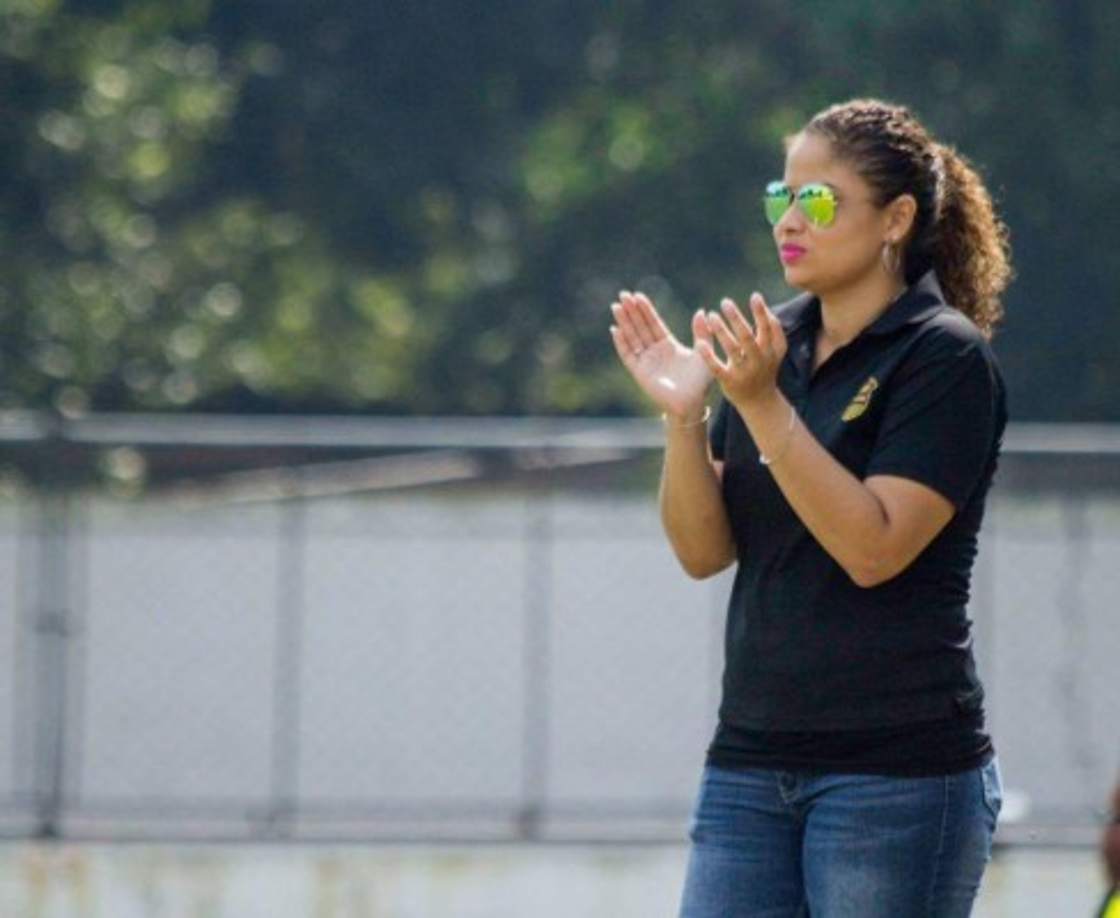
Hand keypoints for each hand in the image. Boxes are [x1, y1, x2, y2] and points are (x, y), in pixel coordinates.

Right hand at [610, 291, 712, 419]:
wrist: (691, 404)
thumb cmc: (700, 382)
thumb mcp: (704, 352)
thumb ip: (703, 333)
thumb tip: (701, 311)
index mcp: (668, 345)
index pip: (654, 323)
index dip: (646, 310)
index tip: (638, 295)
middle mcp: (654, 351)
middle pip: (640, 327)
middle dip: (631, 311)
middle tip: (623, 294)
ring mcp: (645, 361)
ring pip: (632, 337)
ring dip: (624, 322)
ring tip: (616, 307)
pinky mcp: (639, 372)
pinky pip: (628, 355)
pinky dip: (621, 343)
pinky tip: (615, 330)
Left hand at [697, 293, 786, 409]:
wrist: (760, 402)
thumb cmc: (765, 370)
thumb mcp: (776, 352)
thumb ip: (774, 331)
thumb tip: (765, 307)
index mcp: (770, 351)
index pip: (768, 328)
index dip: (761, 312)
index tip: (754, 296)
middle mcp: (758, 360)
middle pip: (747, 337)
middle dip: (737, 318)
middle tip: (725, 302)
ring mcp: (743, 372)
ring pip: (732, 349)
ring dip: (721, 331)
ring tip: (711, 315)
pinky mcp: (729, 381)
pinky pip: (717, 367)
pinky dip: (709, 356)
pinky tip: (700, 343)